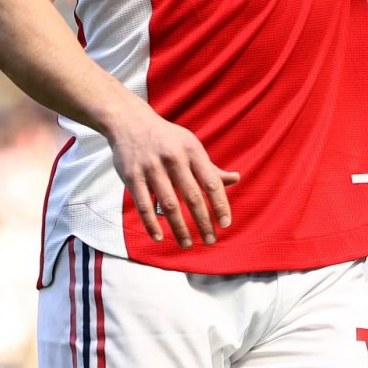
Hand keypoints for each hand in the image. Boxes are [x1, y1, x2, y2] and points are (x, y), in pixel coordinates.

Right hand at [105, 103, 238, 248]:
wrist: (130, 122)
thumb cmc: (167, 139)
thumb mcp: (191, 146)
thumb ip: (211, 167)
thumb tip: (236, 179)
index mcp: (192, 151)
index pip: (211, 182)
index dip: (220, 205)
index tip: (225, 224)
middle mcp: (173, 159)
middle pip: (192, 196)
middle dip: (203, 222)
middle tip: (211, 240)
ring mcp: (152, 168)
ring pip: (168, 204)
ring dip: (179, 228)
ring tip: (188, 244)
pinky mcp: (132, 177)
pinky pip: (144, 205)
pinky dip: (151, 224)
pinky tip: (160, 237)